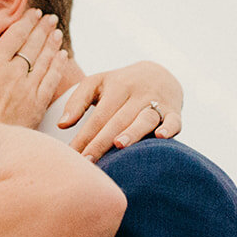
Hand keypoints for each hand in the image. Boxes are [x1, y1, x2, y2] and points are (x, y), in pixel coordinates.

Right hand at [0, 10, 66, 142]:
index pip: (16, 34)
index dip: (27, 21)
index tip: (35, 13)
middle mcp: (15, 70)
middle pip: (33, 43)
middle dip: (43, 28)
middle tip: (50, 18)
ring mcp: (28, 87)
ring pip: (45, 59)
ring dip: (52, 43)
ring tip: (57, 32)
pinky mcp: (37, 103)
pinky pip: (52, 79)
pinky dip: (58, 65)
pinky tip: (63, 57)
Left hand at [59, 60, 182, 158]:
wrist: (159, 74)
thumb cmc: (120, 85)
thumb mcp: (97, 83)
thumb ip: (77, 101)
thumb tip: (62, 124)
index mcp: (117, 87)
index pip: (98, 116)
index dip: (84, 136)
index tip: (72, 155)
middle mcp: (138, 94)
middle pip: (118, 120)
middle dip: (102, 142)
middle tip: (87, 162)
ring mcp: (158, 102)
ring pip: (144, 118)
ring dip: (133, 132)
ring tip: (119, 145)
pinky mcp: (174, 111)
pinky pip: (174, 120)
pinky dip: (169, 127)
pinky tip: (161, 136)